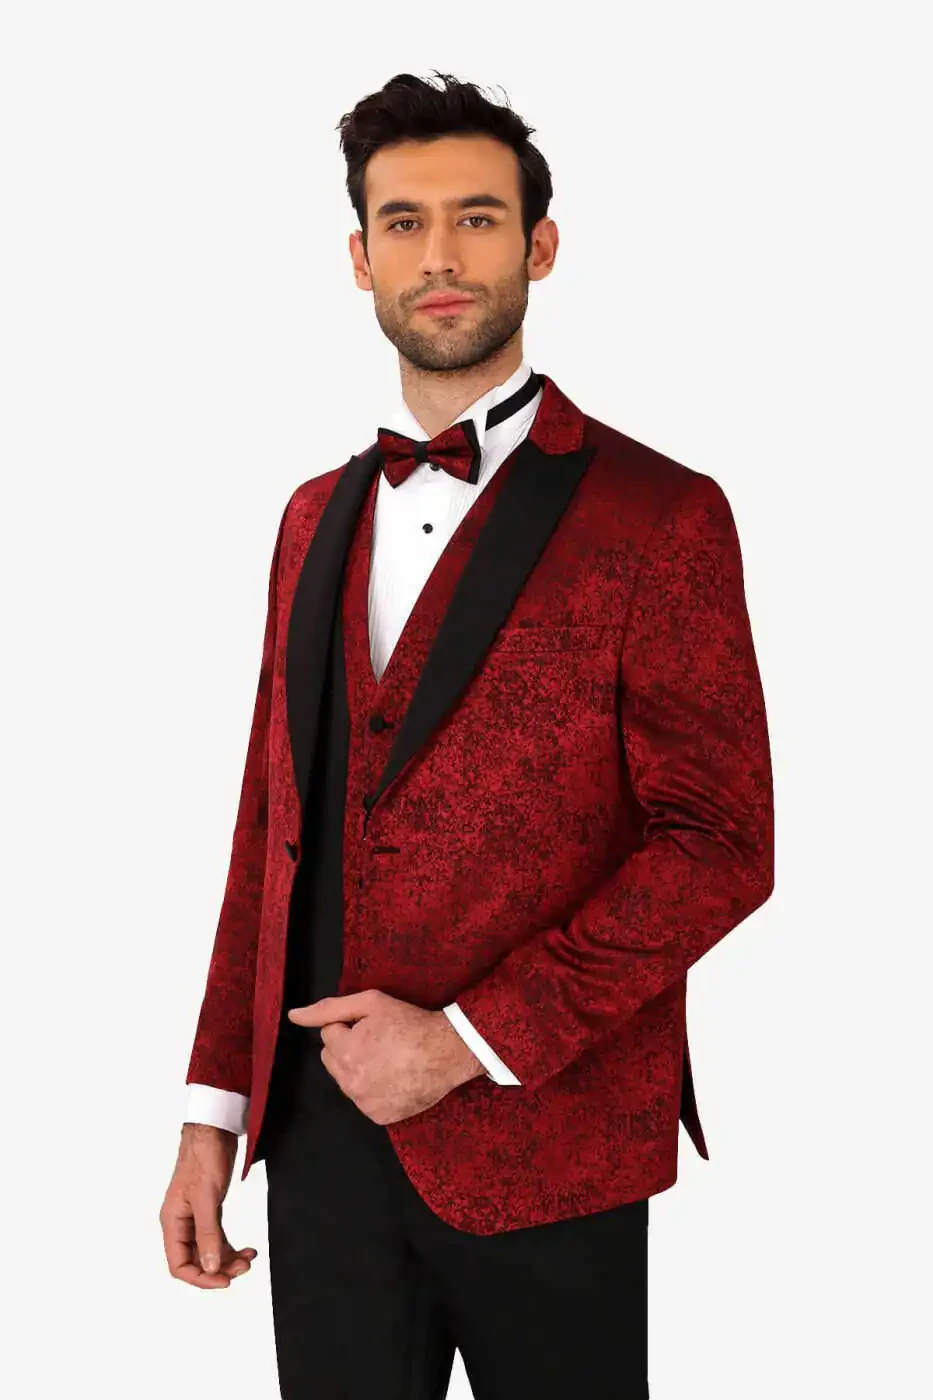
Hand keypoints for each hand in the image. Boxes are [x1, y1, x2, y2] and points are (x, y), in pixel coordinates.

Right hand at [160, 1123, 257, 1288]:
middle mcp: (182, 1223)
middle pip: (196, 1261)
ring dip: (229, 1258)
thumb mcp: (206, 1198)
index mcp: (172, 1222)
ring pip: (210, 1251)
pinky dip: (232, 1246)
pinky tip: (248, 1248)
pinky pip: (218, 1237)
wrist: (214, 1130)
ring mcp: (196, 1217)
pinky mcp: (210, 1209)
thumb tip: (212, 1267)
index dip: (201, 1278)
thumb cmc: (203, 1157)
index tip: (224, 1281)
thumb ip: (208, 1234)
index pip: (179, 1265)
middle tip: (244, 1267)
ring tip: (249, 1258)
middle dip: (220, 1268)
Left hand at [287, 989, 483, 1124]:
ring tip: (387, 1058)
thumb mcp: (371, 1003)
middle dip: (348, 1048)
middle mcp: (351, 1082)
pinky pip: (363, 1100)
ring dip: (358, 1068)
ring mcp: (364, 1103)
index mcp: (345, 1052)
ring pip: (346, 1080)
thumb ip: (328, 1009)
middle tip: (378, 1041)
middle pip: (332, 1059)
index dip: (350, 1026)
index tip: (373, 1026)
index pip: (328, 1035)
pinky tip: (393, 1077)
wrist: (447, 1052)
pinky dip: (373, 1089)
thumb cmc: (411, 1023)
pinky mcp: (379, 1117)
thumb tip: (293, 1015)